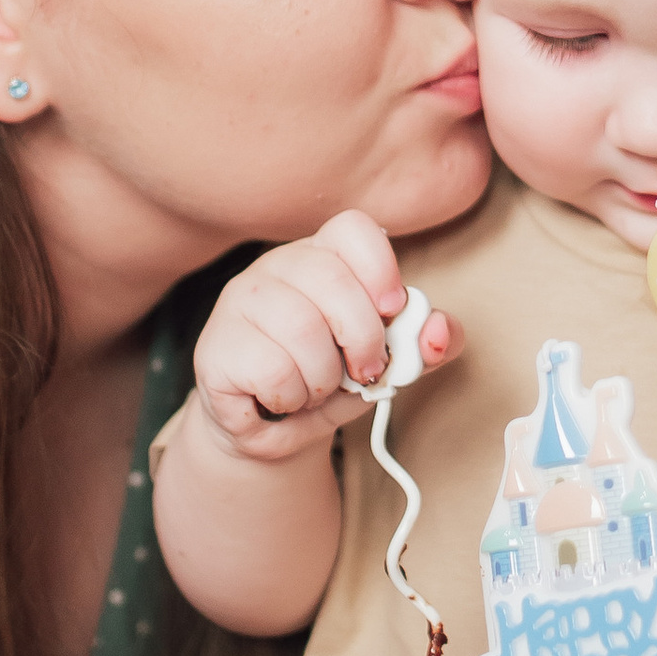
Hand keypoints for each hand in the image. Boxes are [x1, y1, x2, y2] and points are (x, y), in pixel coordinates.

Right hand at [190, 212, 460, 462]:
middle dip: (364, 339)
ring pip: (303, 330)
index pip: (353, 228)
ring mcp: (240, 301)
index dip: (380, 267)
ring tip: (317, 387)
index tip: (391, 310)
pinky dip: (293, 399)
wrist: (273, 427)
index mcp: (325, 255)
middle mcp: (278, 266)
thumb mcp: (388, 361)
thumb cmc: (331, 378)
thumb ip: (424, 343)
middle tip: (366, 371)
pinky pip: (273, 370)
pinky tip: (284, 398)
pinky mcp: (216, 345)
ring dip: (326, 378)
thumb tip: (440, 332)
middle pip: (333, 281)